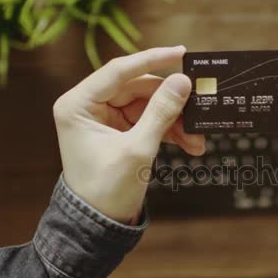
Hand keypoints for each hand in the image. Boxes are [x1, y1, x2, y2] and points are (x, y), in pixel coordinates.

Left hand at [53, 46, 204, 223]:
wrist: (98, 225)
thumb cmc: (106, 190)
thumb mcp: (137, 149)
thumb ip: (161, 112)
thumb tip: (182, 81)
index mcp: (78, 104)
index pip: (119, 71)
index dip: (153, 60)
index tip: (182, 53)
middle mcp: (88, 105)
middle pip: (139, 88)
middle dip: (171, 102)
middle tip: (199, 109)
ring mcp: (104, 117)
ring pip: (148, 104)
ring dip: (174, 119)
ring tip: (196, 138)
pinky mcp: (118, 129)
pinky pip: (149, 119)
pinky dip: (169, 129)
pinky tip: (189, 143)